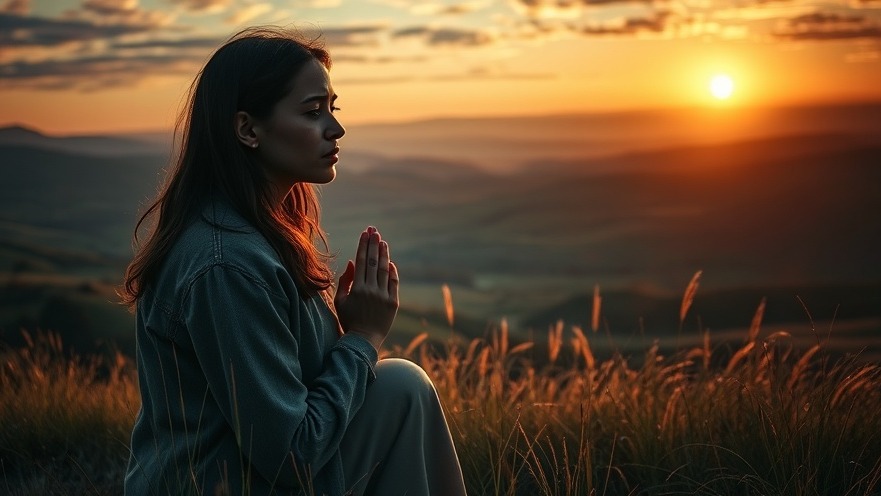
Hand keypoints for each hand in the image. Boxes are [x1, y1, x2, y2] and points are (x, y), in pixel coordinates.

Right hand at [334, 226, 398, 350]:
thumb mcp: (340, 301)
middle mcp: (371, 290)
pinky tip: (390, 262)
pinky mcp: (393, 302)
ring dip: (384, 254)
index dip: (363, 245)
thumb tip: (353, 262)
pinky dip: (392, 271)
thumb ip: (345, 280)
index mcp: (357, 288)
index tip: (365, 233)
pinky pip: (394, 282)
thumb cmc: (349, 320)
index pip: (362, 261)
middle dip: (373, 244)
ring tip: (382, 242)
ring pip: (385, 270)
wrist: (364, 340)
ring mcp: (383, 296)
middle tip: (374, 231)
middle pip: (373, 262)